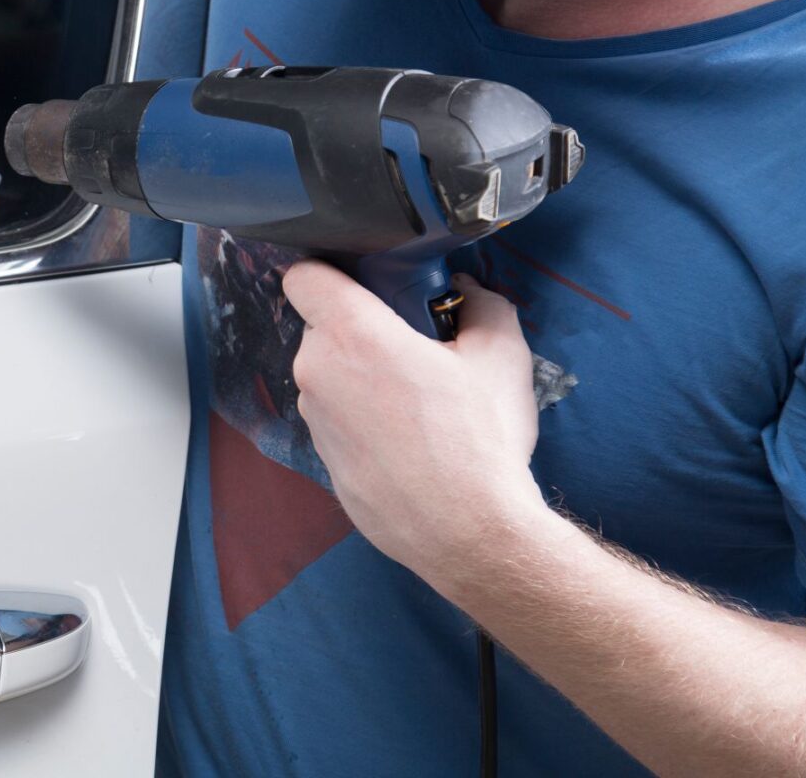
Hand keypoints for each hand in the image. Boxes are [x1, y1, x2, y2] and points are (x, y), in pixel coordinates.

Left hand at [282, 261, 547, 581]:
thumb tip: (467, 293)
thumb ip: (482, 305)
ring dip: (362, 377)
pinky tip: (408, 440)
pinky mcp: (322, 458)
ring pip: (330, 375)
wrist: (468, 532)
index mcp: (351, 334)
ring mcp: (315, 419)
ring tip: (419, 401)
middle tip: (415, 347)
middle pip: (324, 327)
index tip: (365, 283)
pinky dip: (363, 419)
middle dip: (363, 329)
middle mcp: (318, 372)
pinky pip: (338, 419)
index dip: (330, 272)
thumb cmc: (479, 441)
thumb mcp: (501, 355)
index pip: (304, 276)